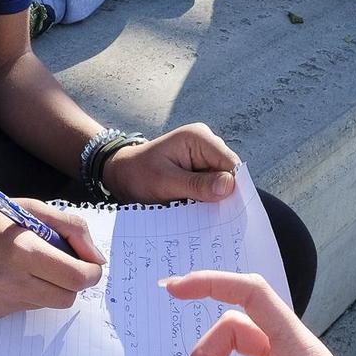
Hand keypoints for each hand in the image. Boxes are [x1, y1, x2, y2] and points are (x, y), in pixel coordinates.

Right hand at [0, 197, 104, 317]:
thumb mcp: (28, 208)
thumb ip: (69, 228)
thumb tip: (96, 258)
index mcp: (23, 251)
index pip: (77, 277)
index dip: (90, 272)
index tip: (87, 264)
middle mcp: (12, 282)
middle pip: (67, 298)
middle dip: (71, 282)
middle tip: (59, 263)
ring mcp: (0, 301)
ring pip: (46, 304)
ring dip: (46, 286)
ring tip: (23, 264)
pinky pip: (23, 307)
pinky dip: (24, 292)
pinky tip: (3, 274)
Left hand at [102, 123, 238, 203]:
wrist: (121, 176)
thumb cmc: (137, 174)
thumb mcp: (164, 182)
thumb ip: (196, 185)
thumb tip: (229, 186)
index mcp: (199, 138)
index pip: (230, 164)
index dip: (234, 188)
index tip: (230, 212)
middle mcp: (206, 144)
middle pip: (229, 174)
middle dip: (223, 195)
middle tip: (211, 217)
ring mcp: (204, 157)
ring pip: (222, 183)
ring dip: (214, 200)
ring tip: (198, 213)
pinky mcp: (200, 170)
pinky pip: (212, 188)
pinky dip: (206, 200)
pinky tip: (196, 210)